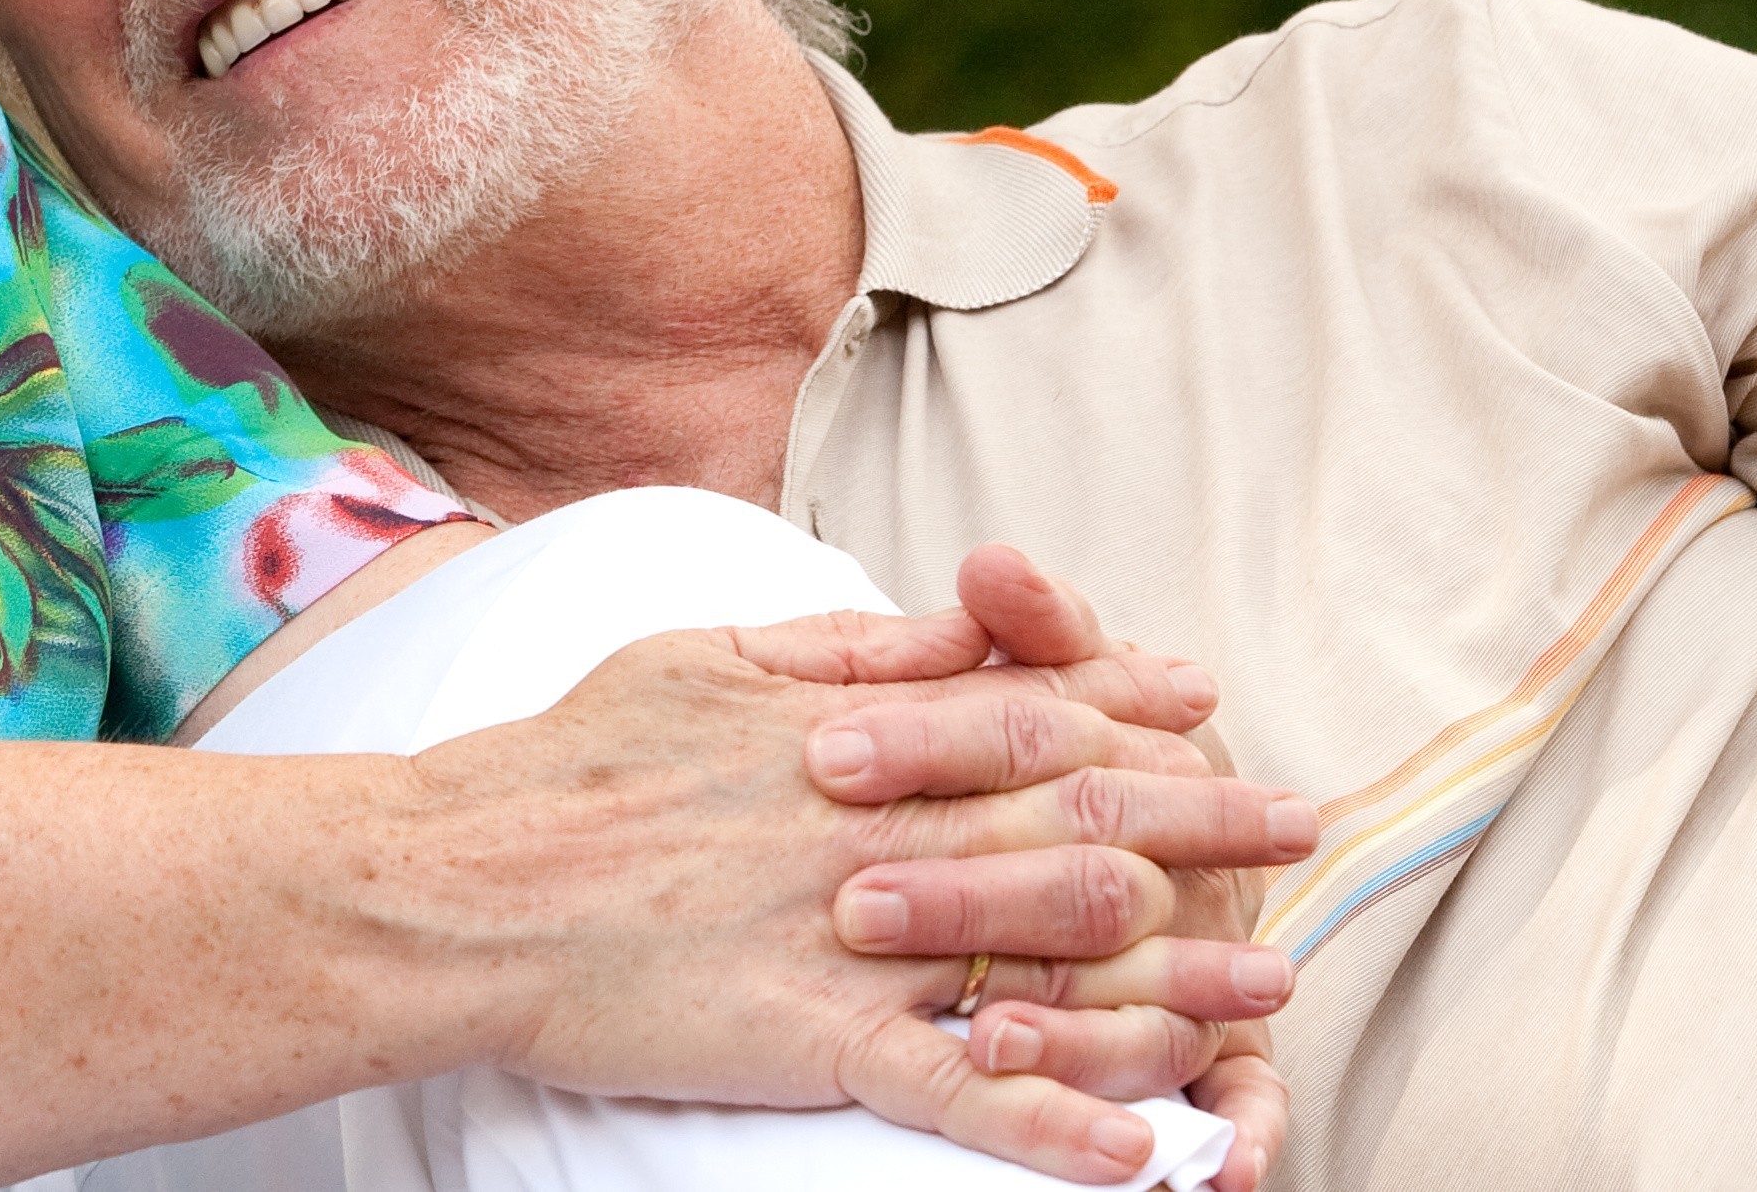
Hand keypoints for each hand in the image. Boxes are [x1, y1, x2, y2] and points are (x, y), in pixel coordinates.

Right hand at [407, 620, 1308, 1184]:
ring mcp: (841, 934)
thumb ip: (843, 648)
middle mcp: (863, 823)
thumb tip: (958, 617)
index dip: (1126, 706)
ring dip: (1170, 971)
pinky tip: (1138, 1148)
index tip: (1208, 707)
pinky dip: (1049, 1120)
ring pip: (1038, 953)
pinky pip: (950, 1086)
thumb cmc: (566, 764)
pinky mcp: (804, 1033)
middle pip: (1064, 820)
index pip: (1018, 710)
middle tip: (1301, 828)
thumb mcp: (706, 660)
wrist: (455, 879)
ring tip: (1270, 984)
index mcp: (839, 730)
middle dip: (1198, 824)